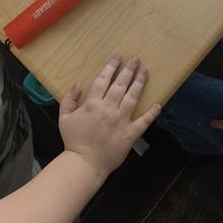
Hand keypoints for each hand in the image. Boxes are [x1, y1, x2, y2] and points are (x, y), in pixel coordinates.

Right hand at [59, 56, 160, 176]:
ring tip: (145, 72)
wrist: (84, 164)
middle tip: (136, 59)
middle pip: (120, 85)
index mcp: (93, 104)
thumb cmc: (73, 141)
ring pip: (132, 97)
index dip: (111, 67)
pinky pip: (143, 121)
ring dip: (139, 83)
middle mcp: (108, 109)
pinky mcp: (130, 133)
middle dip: (128, 70)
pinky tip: (158, 104)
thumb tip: (78, 84)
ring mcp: (121, 120)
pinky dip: (152, 113)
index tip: (118, 58)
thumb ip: (69, 99)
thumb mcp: (64, 117)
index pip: (103, 80)